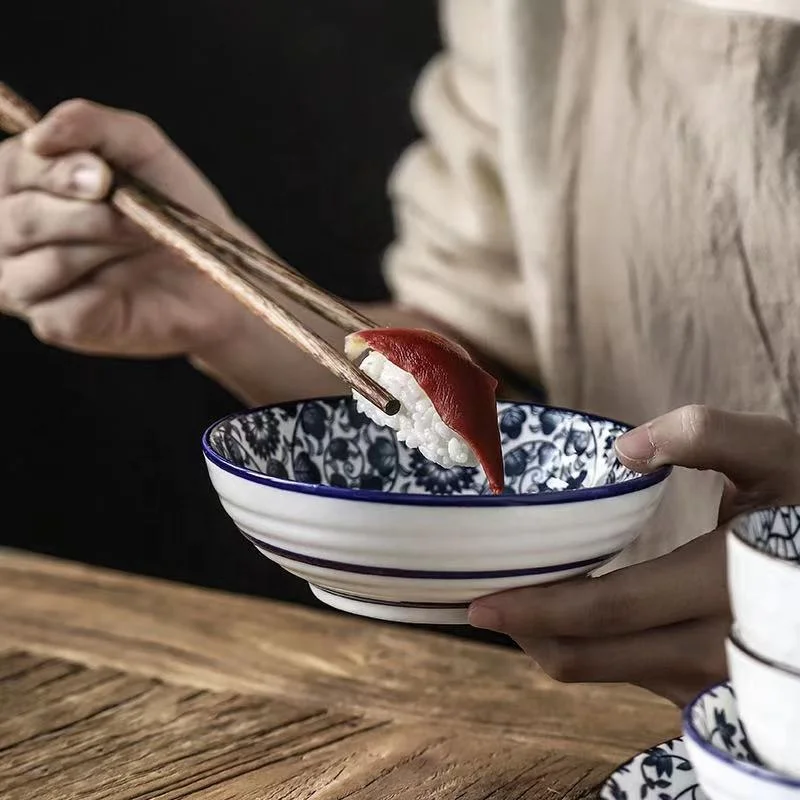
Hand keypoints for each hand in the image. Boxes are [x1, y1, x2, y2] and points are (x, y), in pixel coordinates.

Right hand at [0, 98, 251, 355]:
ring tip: (142, 241)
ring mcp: (27, 284)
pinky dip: (107, 290)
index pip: (6, 170)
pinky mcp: (56, 324)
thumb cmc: (172, 205)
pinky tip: (129, 281)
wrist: (216, 267)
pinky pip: (64, 307)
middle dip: (90, 215)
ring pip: (46, 262)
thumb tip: (38, 136)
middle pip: (18, 219)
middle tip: (137, 217)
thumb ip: (90, 125)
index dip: (51, 171)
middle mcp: (9, 233)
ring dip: (106, 248)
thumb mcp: (141, 148)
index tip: (102, 176)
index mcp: (21, 184)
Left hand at [468, 405, 799, 705]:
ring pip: (602, 672)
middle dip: (524, 631)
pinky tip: (564, 614)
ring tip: (512, 602)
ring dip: (548, 640)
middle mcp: (715, 650)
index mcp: (723, 587)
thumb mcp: (773, 451)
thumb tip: (626, 450)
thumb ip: (705, 434)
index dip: (536, 608)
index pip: (608, 609)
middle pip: (589, 655)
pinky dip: (583, 649)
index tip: (478, 601)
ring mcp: (710, 680)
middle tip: (475, 603)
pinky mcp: (706, 690)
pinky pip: (623, 676)